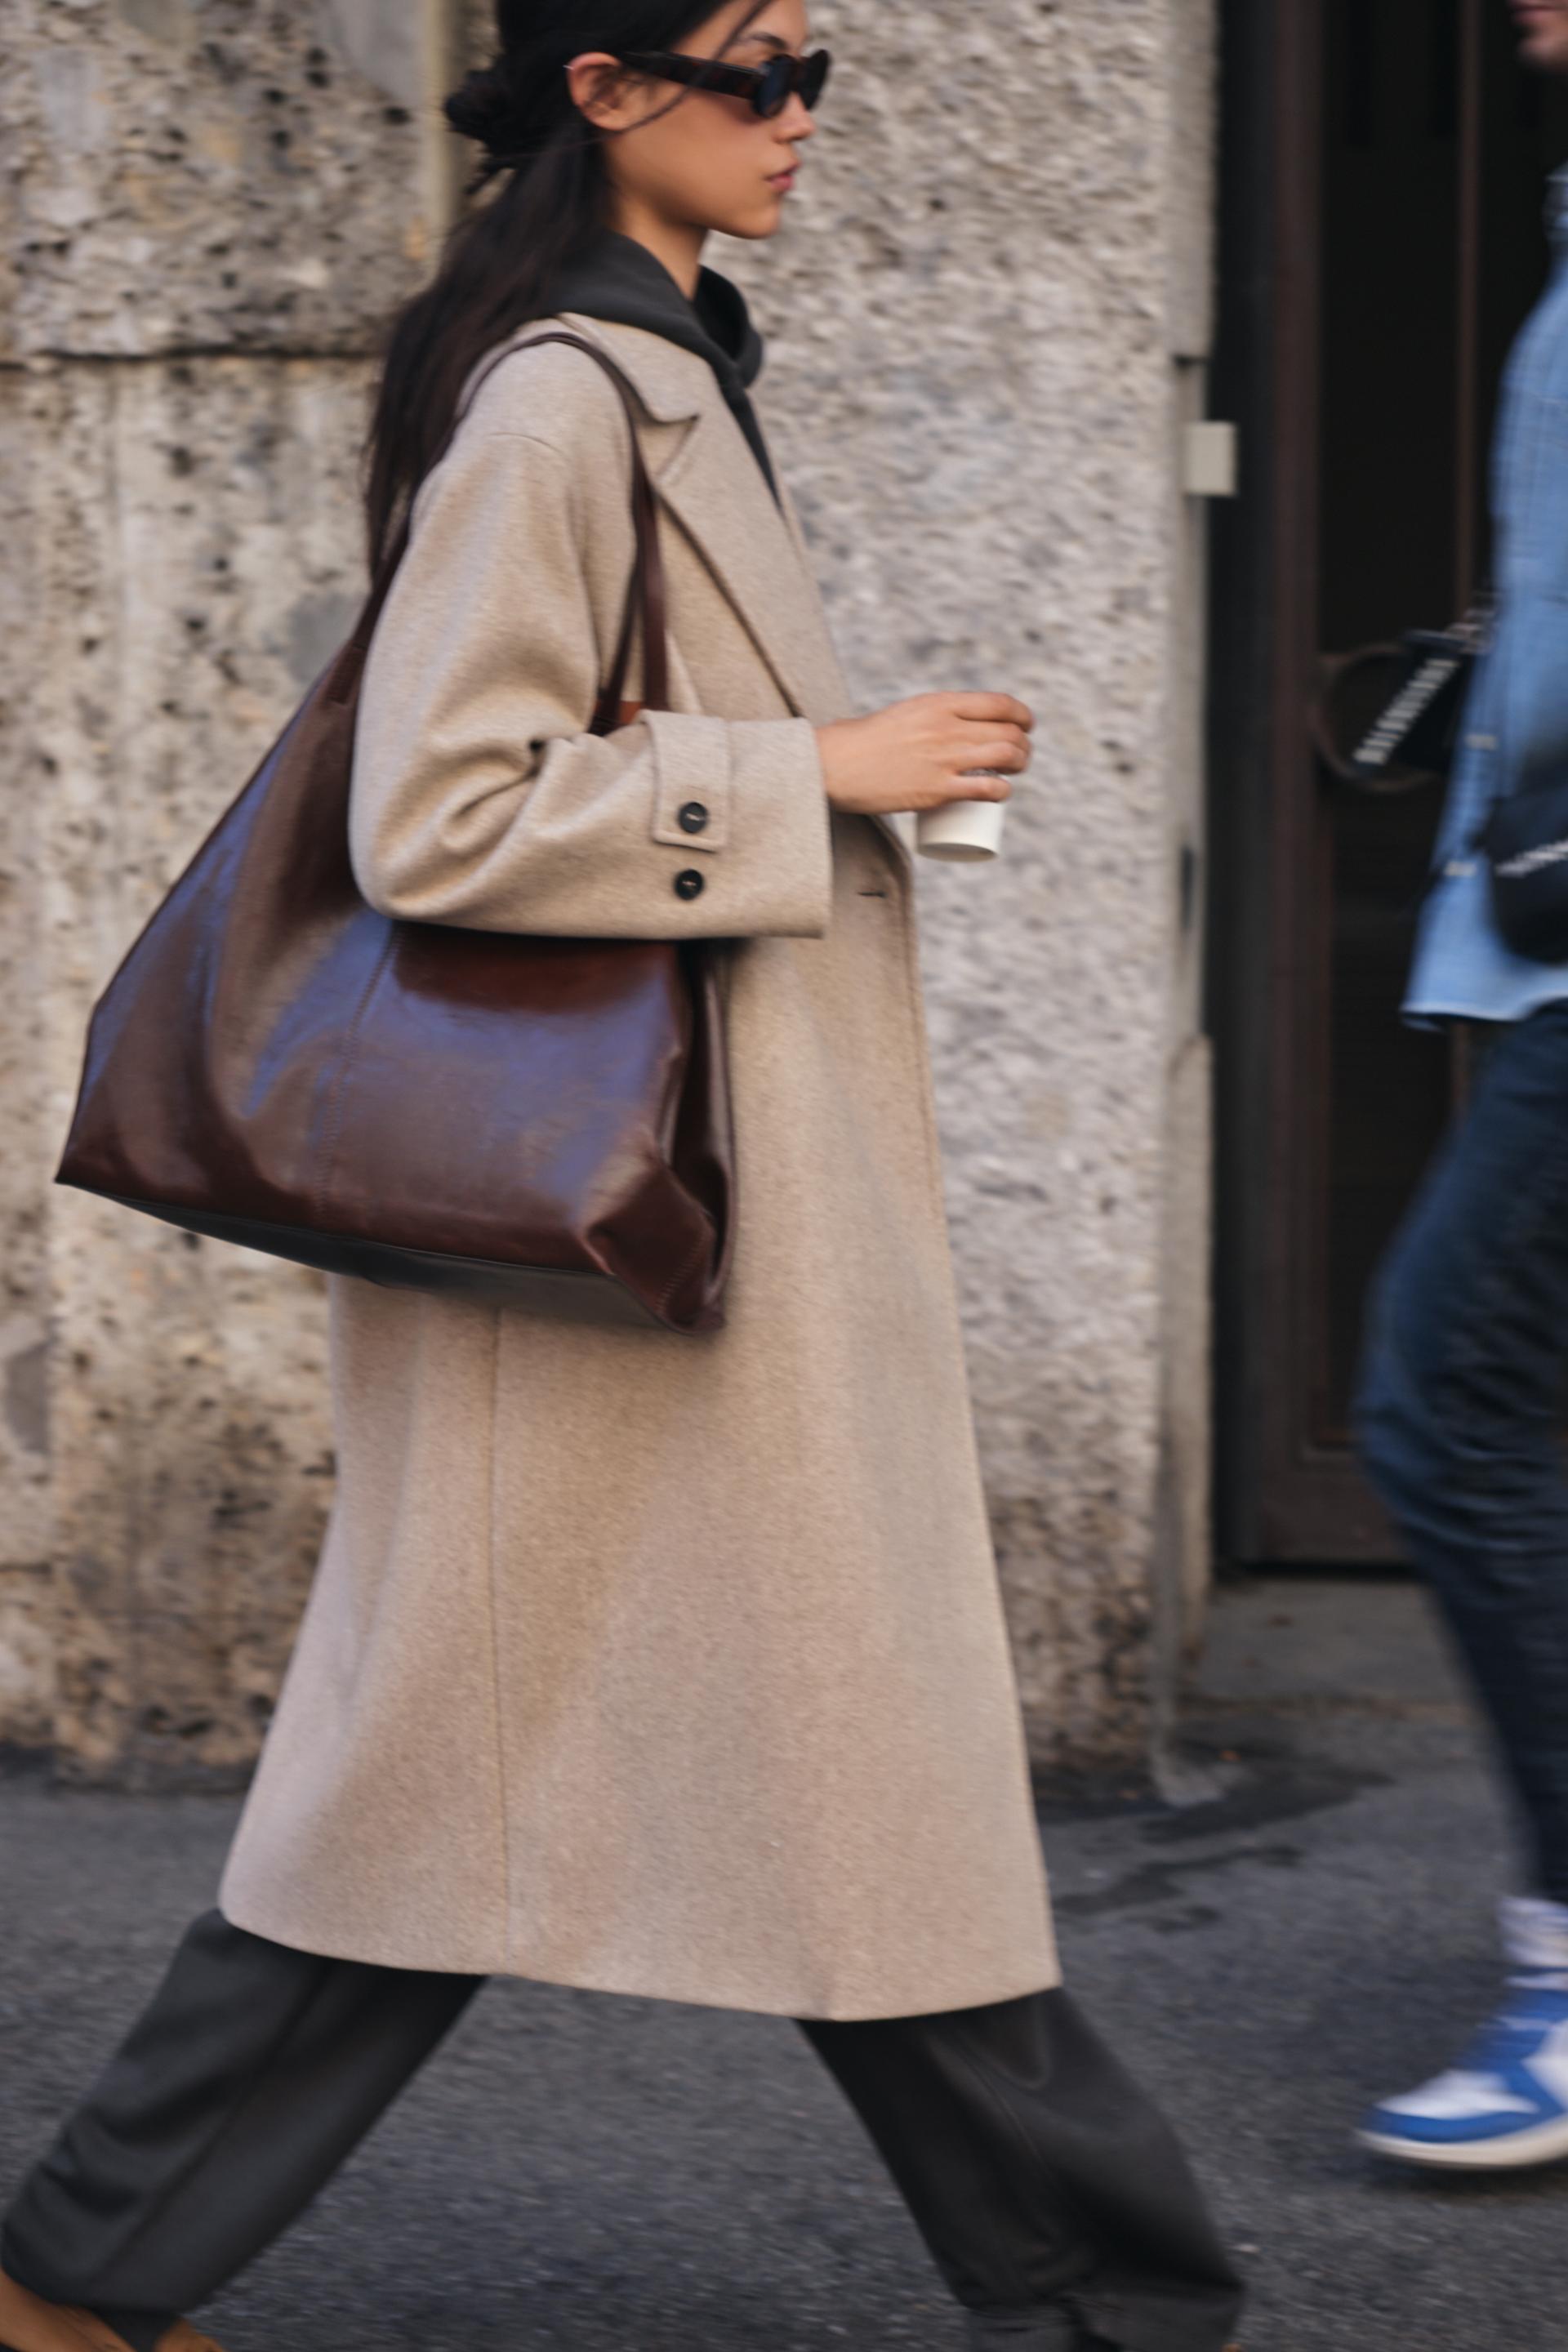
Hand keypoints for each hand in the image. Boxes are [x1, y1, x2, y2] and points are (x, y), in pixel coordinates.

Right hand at [815, 693, 1032, 818]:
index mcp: (940, 703)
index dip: (1023, 716)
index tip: (1026, 726)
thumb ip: (931, 716)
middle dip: (1024, 745)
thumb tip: (953, 727)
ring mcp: (944, 759)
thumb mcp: (906, 713)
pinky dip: (1002, 792)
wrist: (837, 764)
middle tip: (1021, 757)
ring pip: (1006, 757)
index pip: (1000, 704)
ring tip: (1015, 772)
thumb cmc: (867, 741)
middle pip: (1008, 732)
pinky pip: (986, 789)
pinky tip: (1002, 793)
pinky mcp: (937, 790)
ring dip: (1021, 765)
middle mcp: (947, 727)